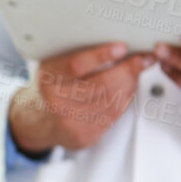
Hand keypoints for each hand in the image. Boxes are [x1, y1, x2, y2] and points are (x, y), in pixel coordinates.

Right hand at [8, 41, 155, 152]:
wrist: (38, 120)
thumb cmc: (51, 88)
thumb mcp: (54, 67)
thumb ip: (77, 56)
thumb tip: (117, 45)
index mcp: (48, 79)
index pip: (76, 65)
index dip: (102, 55)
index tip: (122, 47)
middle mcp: (57, 102)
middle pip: (102, 85)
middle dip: (128, 70)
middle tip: (142, 59)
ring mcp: (71, 122)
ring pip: (113, 101)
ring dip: (130, 84)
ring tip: (135, 72)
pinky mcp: (84, 136)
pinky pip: (113, 116)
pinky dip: (124, 100)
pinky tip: (126, 90)